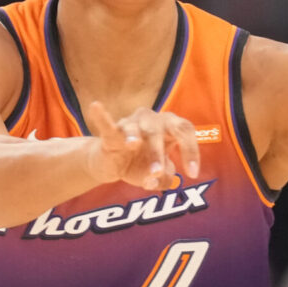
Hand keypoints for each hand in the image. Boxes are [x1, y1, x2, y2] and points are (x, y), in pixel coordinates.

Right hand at [84, 101, 200, 190]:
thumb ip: (164, 180)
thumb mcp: (157, 176)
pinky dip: (102, 116)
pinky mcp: (111, 133)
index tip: (192, 173)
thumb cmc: (140, 164)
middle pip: (161, 129)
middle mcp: (152, 120)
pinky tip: (96, 106)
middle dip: (159, 151)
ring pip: (137, 130)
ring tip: (133, 146)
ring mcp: (131, 124)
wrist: (112, 165)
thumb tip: (157, 180)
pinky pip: (106, 125)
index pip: (185, 131)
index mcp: (170, 127)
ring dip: (136, 140)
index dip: (191, 150)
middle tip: (157, 172)